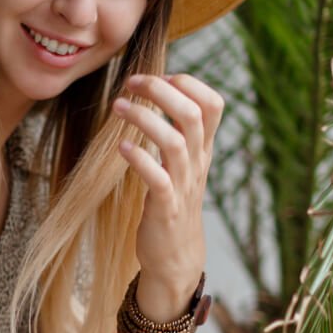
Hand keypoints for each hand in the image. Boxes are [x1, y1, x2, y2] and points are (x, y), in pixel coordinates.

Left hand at [111, 73, 222, 311]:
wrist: (175, 257)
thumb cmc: (170, 202)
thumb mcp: (180, 164)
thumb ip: (175, 132)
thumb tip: (158, 93)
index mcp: (202, 149)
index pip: (213, 104)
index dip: (189, 83)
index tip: (160, 76)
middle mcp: (197, 163)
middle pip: (192, 115)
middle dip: (162, 90)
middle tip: (132, 81)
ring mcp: (183, 185)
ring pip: (174, 142)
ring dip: (144, 119)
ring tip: (118, 106)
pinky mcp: (166, 207)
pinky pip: (157, 178)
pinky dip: (139, 159)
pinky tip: (121, 147)